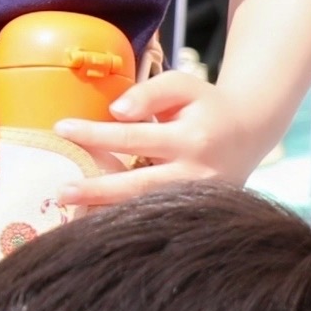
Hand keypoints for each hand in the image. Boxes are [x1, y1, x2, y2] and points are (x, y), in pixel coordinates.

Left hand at [57, 62, 280, 201]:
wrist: (249, 135)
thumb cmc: (206, 107)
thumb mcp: (183, 86)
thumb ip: (149, 93)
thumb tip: (116, 112)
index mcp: (192, 139)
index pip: (133, 137)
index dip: (96, 134)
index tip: (61, 129)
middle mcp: (196, 175)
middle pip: (138, 186)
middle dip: (97, 190)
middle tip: (61, 192)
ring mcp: (197, 202)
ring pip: (147, 212)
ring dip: (108, 215)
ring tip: (72, 215)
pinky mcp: (196, 217)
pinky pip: (156, 220)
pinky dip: (127, 223)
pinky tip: (97, 224)